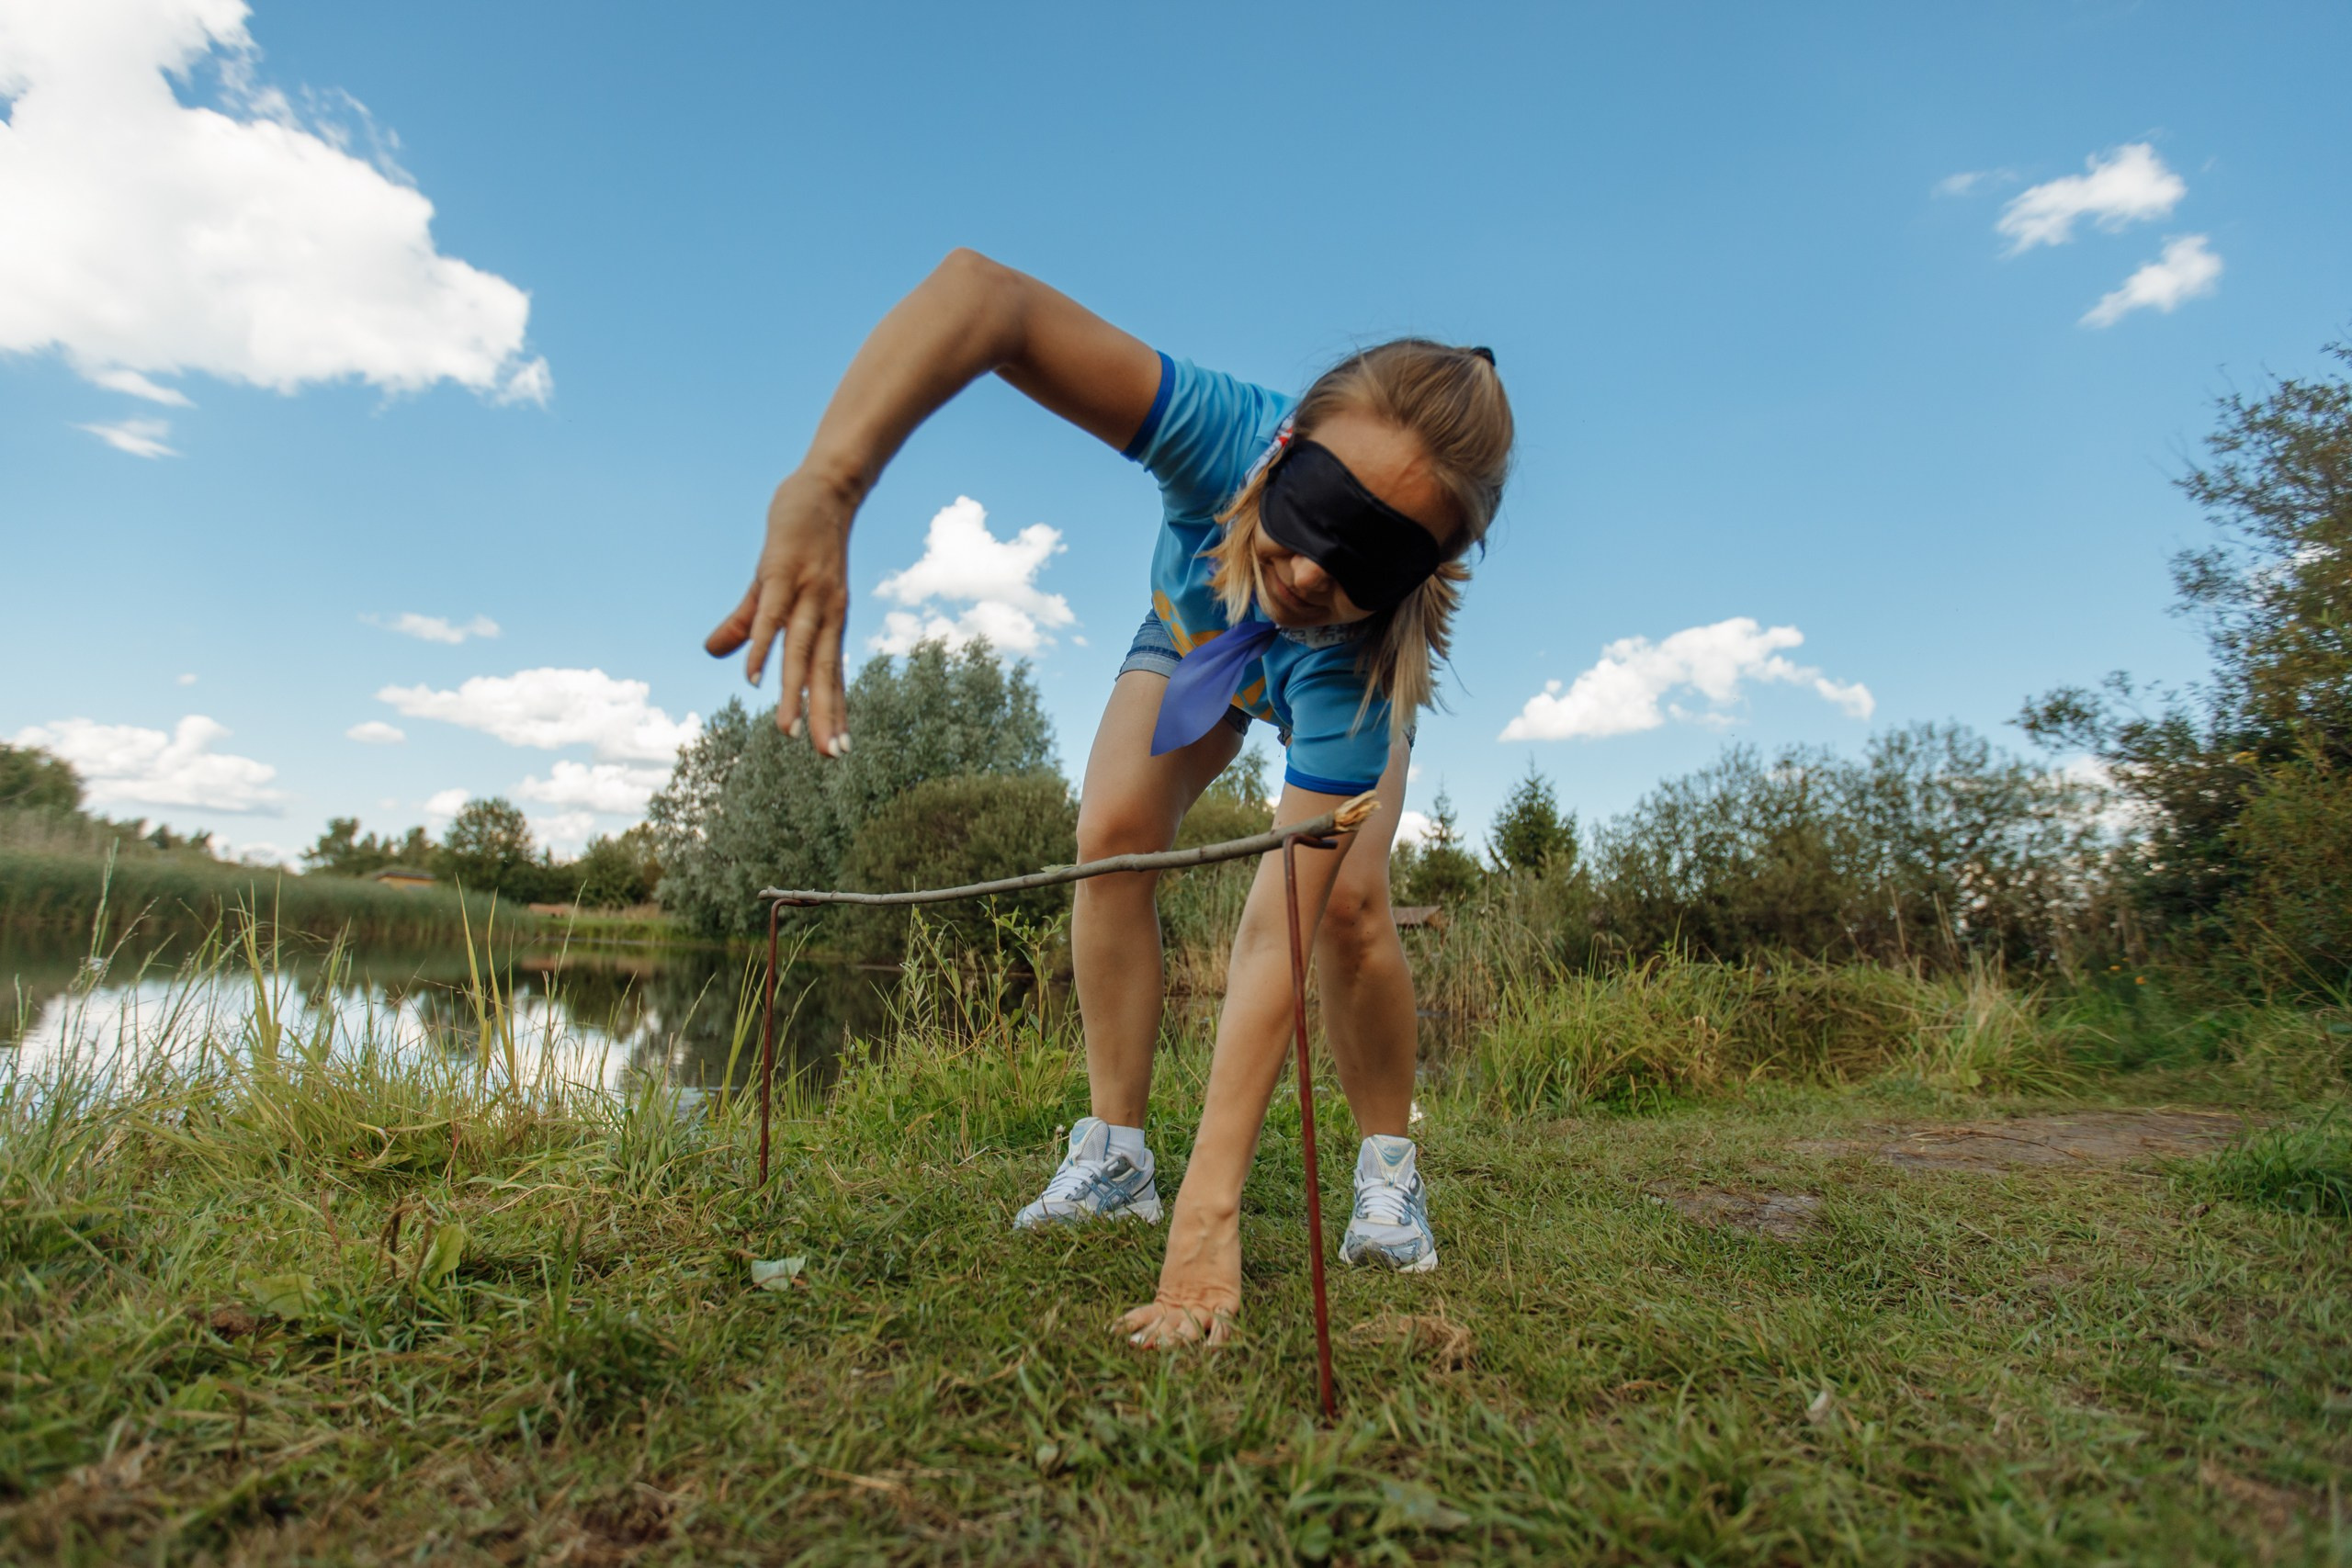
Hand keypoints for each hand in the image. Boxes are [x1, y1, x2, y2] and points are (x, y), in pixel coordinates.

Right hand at [705, 468, 854, 751]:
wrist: (825, 487)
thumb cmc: (802, 538)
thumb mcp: (770, 588)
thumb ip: (744, 624)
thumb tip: (714, 654)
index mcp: (828, 621)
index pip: (832, 674)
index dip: (834, 710)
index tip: (838, 750)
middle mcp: (826, 614)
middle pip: (823, 672)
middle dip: (825, 715)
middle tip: (830, 756)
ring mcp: (807, 593)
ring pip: (801, 651)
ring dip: (795, 692)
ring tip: (788, 731)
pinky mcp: (784, 573)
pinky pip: (772, 616)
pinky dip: (762, 646)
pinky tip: (754, 676)